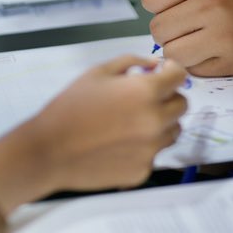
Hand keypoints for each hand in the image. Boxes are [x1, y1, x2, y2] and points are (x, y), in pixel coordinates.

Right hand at [0, 56, 187, 213]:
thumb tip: (154, 64)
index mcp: (146, 92)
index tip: (162, 73)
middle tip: (144, 98)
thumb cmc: (71, 107)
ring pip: (173, 131)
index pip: (180, 76)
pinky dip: (143, 147)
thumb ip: (132, 62)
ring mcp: (151, 149)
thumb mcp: (98, 72)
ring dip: (160, 123)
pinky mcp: (143, 170)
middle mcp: (155, 121)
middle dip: (168, 97)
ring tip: (130, 122)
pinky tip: (118, 143)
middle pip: (182, 104)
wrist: (50, 150)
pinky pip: (154, 153)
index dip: (172, 71)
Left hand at [142, 0, 232, 75]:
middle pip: (158, 28)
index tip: (170, 5)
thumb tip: (152, 14)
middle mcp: (212, 8)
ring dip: (179, 48)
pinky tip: (212, 50)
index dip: (158, 3)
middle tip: (187, 24)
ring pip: (171, 52)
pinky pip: (192, 68)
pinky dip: (196, 62)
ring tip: (197, 38)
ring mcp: (221, 38)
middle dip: (168, 28)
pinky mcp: (229, 63)